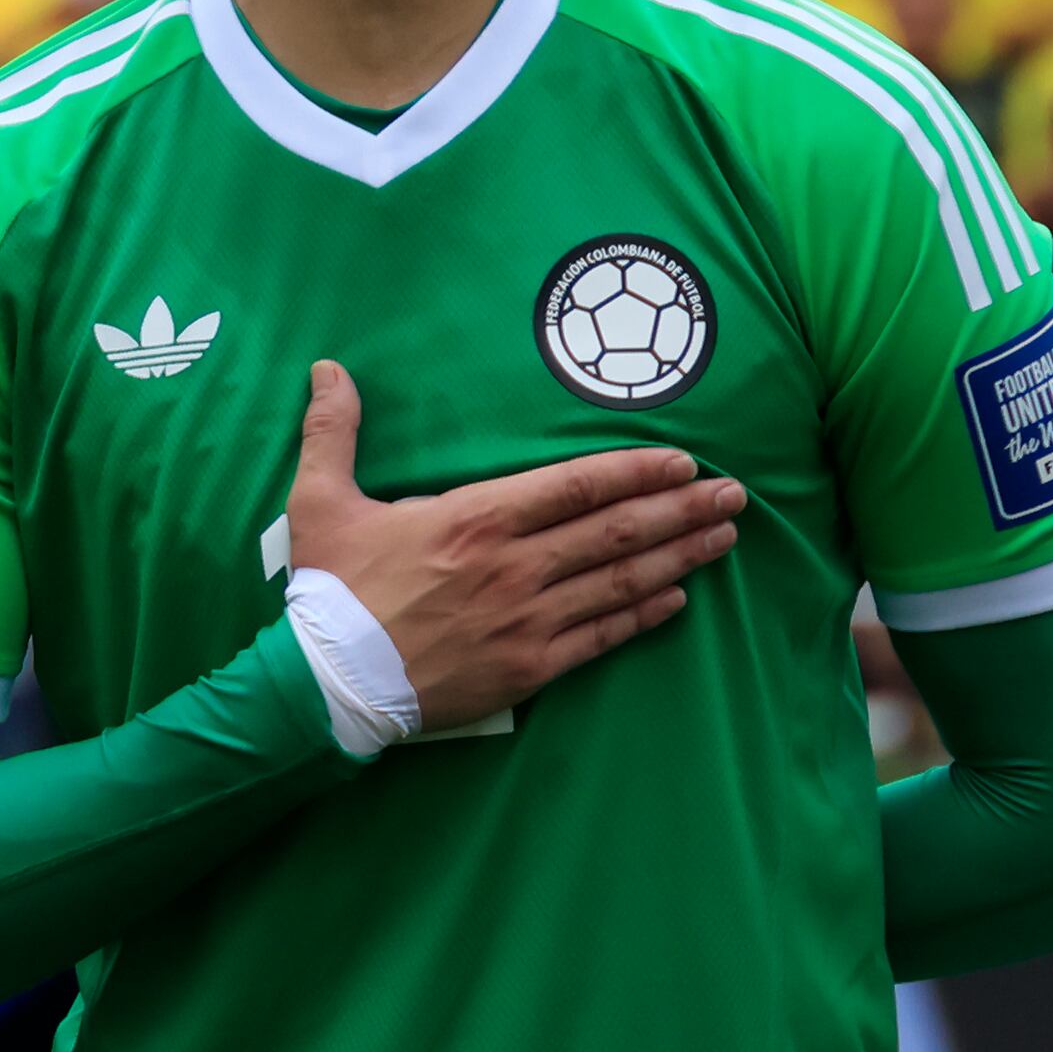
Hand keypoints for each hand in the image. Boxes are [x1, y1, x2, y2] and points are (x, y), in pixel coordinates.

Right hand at [281, 358, 744, 730]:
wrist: (330, 683)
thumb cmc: (330, 589)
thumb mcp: (320, 501)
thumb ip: (333, 432)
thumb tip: (328, 368)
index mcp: (476, 519)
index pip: (575, 485)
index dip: (635, 471)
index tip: (682, 462)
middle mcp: (515, 565)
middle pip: (616, 530)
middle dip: (682, 509)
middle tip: (733, 495)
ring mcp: (528, 619)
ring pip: (621, 580)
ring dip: (679, 556)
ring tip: (723, 538)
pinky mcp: (530, 667)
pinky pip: (602, 636)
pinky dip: (644, 615)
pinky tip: (676, 598)